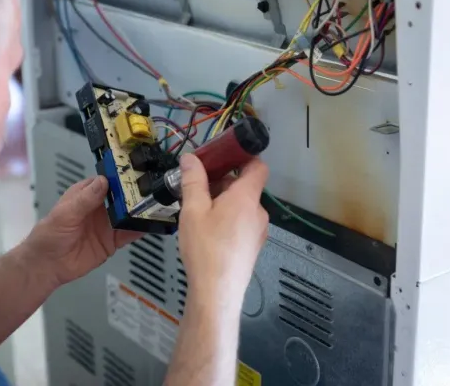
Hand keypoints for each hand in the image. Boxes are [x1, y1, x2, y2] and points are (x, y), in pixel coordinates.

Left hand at [25, 177, 141, 286]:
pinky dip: (141, 229)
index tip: (136, 173)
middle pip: (121, 197)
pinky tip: (152, 225)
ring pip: (128, 214)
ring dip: (140, 211)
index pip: (106, 181)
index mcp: (85, 194)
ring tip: (156, 206)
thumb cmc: (50, 235)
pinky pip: (129, 233)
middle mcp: (99, 207)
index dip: (120, 177)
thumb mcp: (65, 213)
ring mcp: (107, 224)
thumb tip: (104, 181)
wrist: (48, 266)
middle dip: (136, 194)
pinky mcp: (112, 241)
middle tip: (152, 190)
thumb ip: (85, 199)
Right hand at [177, 154, 268, 292]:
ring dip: (222, 202)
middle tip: (196, 187)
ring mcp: (258, 231)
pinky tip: (206, 232)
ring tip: (197, 212)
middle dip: (222, 182)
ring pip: (241, 206)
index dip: (243, 156)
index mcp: (247, 197)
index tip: (221, 156)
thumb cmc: (205, 247)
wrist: (216, 292)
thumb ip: (193, 181)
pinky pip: (241, 223)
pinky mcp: (252, 247)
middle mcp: (258, 212)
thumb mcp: (193, 210)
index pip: (258, 165)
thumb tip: (191, 158)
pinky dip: (226, 219)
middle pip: (244, 186)